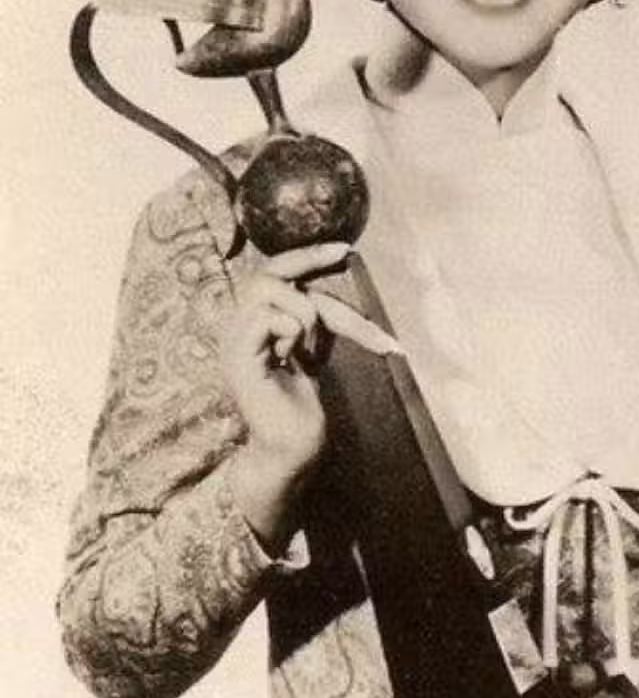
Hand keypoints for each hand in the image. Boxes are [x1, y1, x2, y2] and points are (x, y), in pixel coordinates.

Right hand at [221, 243, 399, 549]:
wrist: (292, 447)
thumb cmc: (302, 403)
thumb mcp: (314, 346)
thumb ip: (316, 314)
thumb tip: (336, 274)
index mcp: (253, 323)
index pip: (274, 273)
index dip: (308, 256)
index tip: (346, 249)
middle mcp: (238, 327)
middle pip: (270, 272)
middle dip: (310, 262)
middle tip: (345, 261)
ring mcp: (233, 341)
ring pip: (271, 290)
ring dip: (306, 314)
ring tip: (310, 349)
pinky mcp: (236, 357)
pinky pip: (268, 318)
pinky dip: (292, 332)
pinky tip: (292, 358)